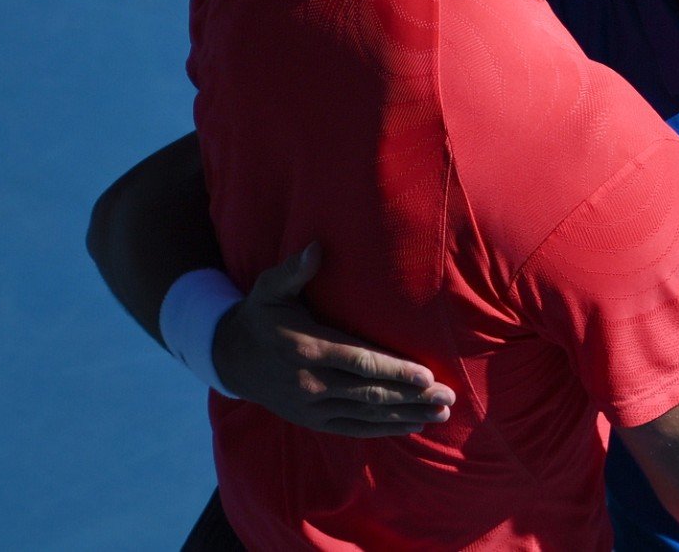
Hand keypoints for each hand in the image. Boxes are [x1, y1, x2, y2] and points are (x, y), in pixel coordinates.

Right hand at [212, 243, 455, 437]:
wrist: (230, 358)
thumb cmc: (261, 316)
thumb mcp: (271, 289)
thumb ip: (295, 270)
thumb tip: (317, 248)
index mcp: (307, 348)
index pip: (359, 362)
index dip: (394, 371)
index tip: (426, 375)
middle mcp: (311, 382)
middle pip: (370, 393)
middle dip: (412, 397)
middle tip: (448, 398)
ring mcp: (311, 406)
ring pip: (366, 413)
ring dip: (406, 415)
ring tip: (441, 414)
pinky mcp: (312, 420)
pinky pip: (353, 428)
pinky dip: (384, 429)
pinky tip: (413, 426)